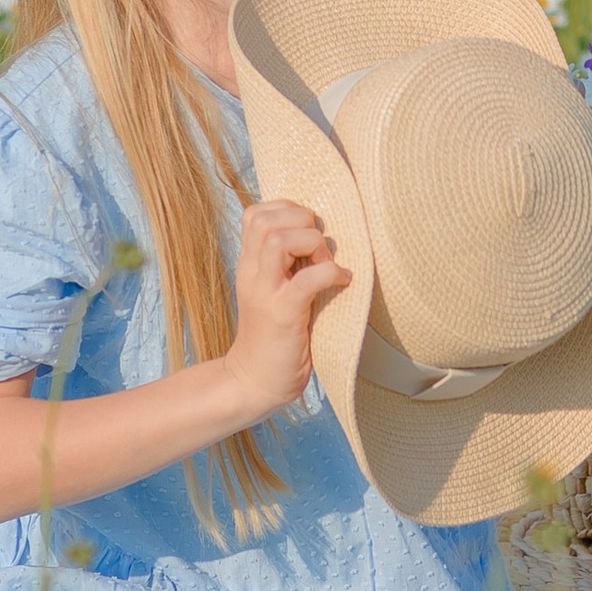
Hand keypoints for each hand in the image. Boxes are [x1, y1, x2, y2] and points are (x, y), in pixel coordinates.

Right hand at [225, 197, 348, 418]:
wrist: (255, 380)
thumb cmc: (275, 334)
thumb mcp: (273, 289)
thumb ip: (285, 262)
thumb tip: (318, 234)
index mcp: (249, 265)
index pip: (254, 213)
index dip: (286, 210)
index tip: (307, 231)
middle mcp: (251, 273)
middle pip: (263, 219)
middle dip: (300, 221)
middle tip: (318, 248)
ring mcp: (265, 293)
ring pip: (278, 241)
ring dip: (312, 244)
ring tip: (327, 265)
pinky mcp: (283, 315)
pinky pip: (307, 279)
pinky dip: (330, 273)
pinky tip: (342, 283)